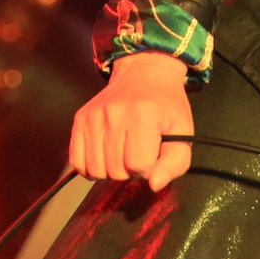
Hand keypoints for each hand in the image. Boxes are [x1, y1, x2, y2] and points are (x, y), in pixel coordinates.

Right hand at [69, 52, 193, 190]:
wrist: (144, 73)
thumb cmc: (166, 107)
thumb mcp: (182, 131)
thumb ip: (175, 163)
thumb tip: (153, 185)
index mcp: (143, 115)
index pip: (139, 165)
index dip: (149, 167)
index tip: (153, 153)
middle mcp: (114, 114)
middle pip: (117, 171)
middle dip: (131, 170)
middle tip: (138, 152)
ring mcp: (94, 116)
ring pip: (96, 170)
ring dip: (111, 170)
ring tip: (122, 153)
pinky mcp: (80, 119)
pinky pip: (77, 161)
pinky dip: (90, 167)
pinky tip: (104, 156)